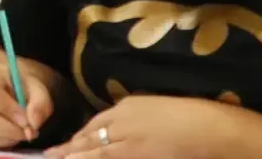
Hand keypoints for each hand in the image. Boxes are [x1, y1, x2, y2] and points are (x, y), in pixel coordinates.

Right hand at [0, 61, 53, 148]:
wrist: (7, 87)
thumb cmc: (20, 86)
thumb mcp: (36, 88)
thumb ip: (39, 103)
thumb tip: (33, 124)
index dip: (8, 109)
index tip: (25, 120)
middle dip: (10, 129)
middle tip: (27, 132)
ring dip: (6, 138)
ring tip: (19, 132)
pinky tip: (8, 135)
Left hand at [45, 95, 223, 158]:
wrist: (210, 128)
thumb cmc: (189, 116)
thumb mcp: (153, 108)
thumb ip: (132, 118)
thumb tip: (117, 130)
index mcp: (127, 107)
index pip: (96, 122)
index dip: (80, 135)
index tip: (68, 144)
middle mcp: (123, 122)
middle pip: (91, 137)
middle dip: (71, 147)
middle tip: (51, 155)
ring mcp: (129, 140)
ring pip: (97, 151)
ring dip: (76, 155)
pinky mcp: (138, 154)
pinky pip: (111, 158)